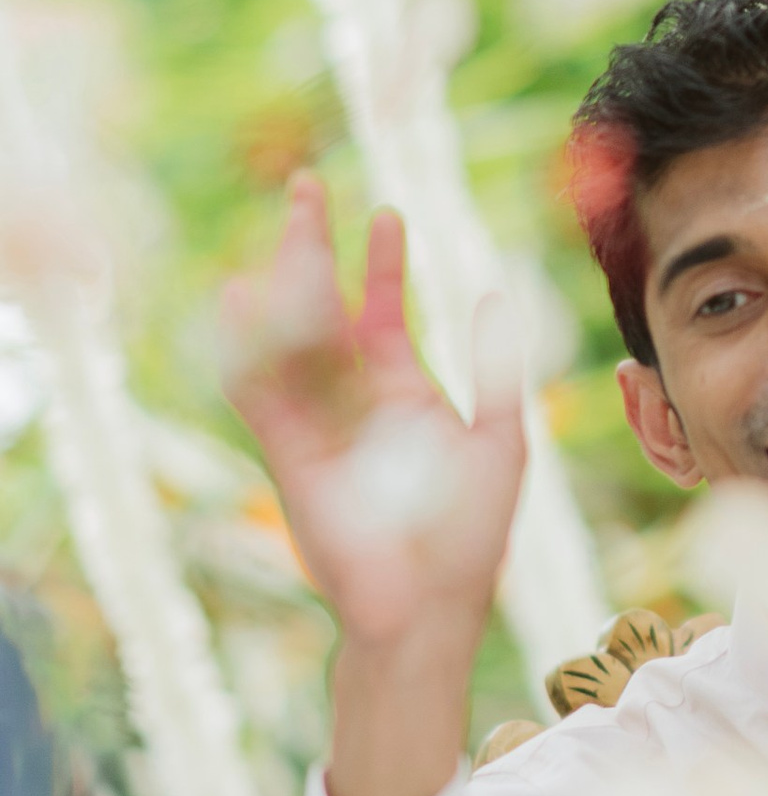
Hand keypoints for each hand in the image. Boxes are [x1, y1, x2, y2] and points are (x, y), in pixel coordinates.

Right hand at [222, 173, 522, 664]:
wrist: (429, 608)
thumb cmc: (469, 537)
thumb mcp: (498, 441)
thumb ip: (495, 371)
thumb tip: (494, 297)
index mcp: (406, 397)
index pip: (384, 314)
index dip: (383, 264)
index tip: (386, 214)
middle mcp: (356, 404)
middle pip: (327, 310)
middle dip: (317, 250)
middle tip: (307, 187)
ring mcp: (321, 427)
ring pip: (292, 338)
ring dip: (286, 281)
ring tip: (289, 225)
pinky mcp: (291, 457)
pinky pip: (262, 395)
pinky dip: (249, 349)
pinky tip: (242, 299)